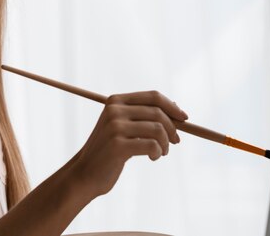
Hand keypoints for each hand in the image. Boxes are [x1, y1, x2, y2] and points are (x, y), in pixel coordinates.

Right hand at [69, 91, 188, 198]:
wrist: (85, 174)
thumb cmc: (109, 151)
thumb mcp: (123, 128)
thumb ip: (143, 116)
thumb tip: (178, 109)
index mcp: (116, 101)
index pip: (153, 96)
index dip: (172, 106)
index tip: (184, 118)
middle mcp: (114, 110)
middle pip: (158, 112)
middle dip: (172, 128)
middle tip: (175, 142)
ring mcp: (115, 127)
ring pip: (158, 129)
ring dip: (166, 144)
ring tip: (161, 153)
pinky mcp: (118, 145)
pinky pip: (152, 145)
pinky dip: (158, 153)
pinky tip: (152, 158)